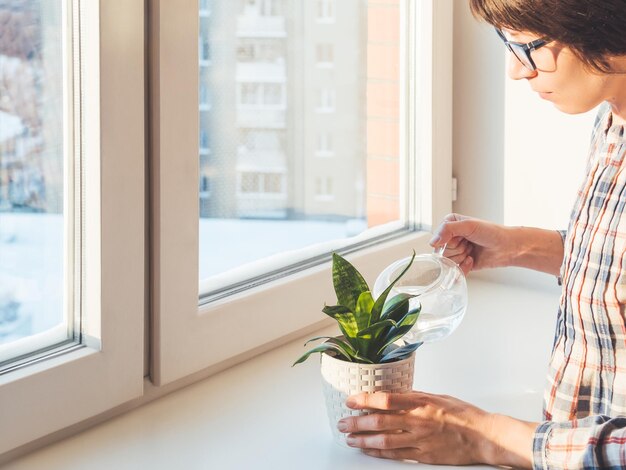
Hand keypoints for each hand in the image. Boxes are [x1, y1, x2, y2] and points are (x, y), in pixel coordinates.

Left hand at [337, 391, 534, 467]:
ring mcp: (420, 440)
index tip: (351, 400)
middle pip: (380, 422)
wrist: (483, 436)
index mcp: (421, 403)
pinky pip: (396, 455)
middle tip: (343, 422)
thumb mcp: (436, 396)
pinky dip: (380, 453)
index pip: (386, 400)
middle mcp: (418, 421)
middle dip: (357, 423)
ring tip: (350, 438)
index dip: (365, 400)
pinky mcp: (423, 455)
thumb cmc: (462, 413)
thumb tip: (391, 395)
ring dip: (363, 440)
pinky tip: (369, 451)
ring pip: (384, 441)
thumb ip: (413, 397)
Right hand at [429, 213, 513, 274]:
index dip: (450, 240)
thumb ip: (447, 230)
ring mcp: (455, 251)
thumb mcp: (468, 225)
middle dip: (457, 249)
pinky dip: (463, 267)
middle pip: (441, 251)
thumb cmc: (491, 232)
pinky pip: (453, 271)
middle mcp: (450, 238)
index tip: (462, 236)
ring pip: (447, 262)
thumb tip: (432, 242)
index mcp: (449, 224)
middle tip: (469, 243)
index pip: (437, 237)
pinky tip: (472, 260)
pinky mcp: (460, 264)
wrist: (507, 247)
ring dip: (461, 257)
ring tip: (471, 250)